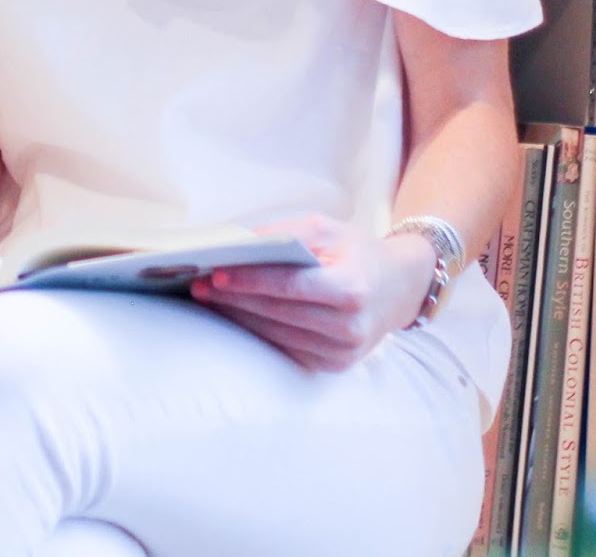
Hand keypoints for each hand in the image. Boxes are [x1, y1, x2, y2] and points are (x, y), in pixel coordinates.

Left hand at [189, 214, 435, 372]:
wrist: (397, 289)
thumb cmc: (357, 252)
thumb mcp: (328, 229)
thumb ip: (286, 235)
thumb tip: (241, 243)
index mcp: (351, 288)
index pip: (290, 286)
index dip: (251, 281)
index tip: (216, 274)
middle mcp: (349, 326)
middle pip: (278, 313)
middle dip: (234, 299)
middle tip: (198, 285)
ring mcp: (342, 352)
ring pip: (277, 334)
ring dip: (239, 317)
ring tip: (208, 298)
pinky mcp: (333, 365)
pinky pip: (286, 348)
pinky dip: (257, 331)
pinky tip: (235, 315)